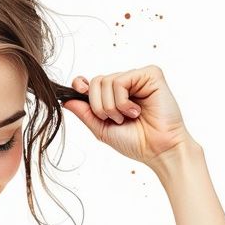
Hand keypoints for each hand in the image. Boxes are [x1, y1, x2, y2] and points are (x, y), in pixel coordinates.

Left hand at [62, 64, 195, 163]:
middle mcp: (128, 84)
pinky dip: (122, 101)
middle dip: (99, 106)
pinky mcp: (151, 75)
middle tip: (116, 119)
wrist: (158, 150)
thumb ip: (85, 113)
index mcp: (116, 95)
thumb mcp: (102, 129)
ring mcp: (139, 78)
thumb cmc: (136, 142)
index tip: (78, 90)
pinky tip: (136, 110)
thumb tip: (66, 100)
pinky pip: (121, 81)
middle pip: (96, 81)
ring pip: (106, 81)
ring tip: (129, 117)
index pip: (92, 81)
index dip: (81, 85)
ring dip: (112, 106)